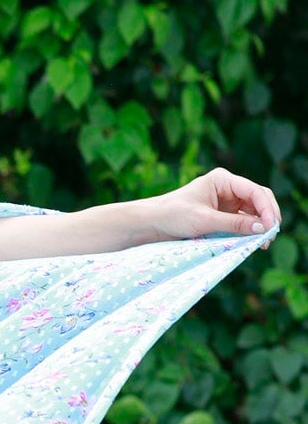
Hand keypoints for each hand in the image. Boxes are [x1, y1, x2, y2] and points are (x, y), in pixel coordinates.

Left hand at [141, 166, 281, 242]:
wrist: (151, 223)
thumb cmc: (173, 215)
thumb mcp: (205, 220)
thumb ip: (234, 224)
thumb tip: (262, 228)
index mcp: (223, 179)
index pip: (254, 191)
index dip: (266, 208)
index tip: (271, 226)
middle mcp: (227, 188)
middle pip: (257, 199)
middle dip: (267, 216)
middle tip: (271, 237)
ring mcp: (225, 201)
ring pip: (252, 211)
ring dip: (259, 225)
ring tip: (263, 243)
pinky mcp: (221, 214)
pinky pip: (241, 221)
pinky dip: (248, 230)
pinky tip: (252, 242)